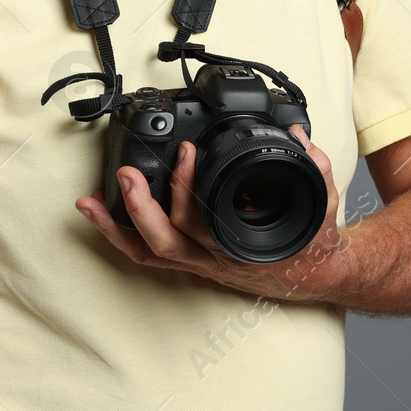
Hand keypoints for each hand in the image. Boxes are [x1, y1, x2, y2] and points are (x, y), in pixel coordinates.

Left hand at [76, 125, 350, 303]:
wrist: (311, 275)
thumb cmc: (310, 242)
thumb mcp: (320, 201)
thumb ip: (313, 165)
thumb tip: (297, 134)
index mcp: (241, 245)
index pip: (206, 220)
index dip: (188, 188)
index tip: (188, 151)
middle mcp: (214, 258)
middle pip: (165, 241)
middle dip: (139, 208)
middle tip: (124, 173)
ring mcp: (198, 262)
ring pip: (148, 252)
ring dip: (116, 228)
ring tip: (89, 202)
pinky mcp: (191, 260)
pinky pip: (149, 254)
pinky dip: (122, 237)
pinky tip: (102, 215)